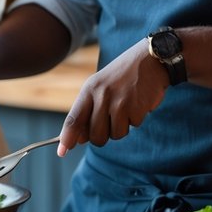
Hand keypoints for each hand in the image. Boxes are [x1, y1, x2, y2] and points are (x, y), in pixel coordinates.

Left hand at [58, 36, 166, 154]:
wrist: (150, 60)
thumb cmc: (122, 76)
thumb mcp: (100, 86)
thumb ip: (88, 111)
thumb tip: (78, 139)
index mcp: (89, 89)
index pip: (74, 119)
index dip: (67, 138)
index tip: (61, 151)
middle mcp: (102, 96)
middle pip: (95, 135)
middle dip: (102, 136)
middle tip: (109, 122)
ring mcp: (120, 102)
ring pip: (115, 135)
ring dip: (121, 127)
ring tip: (125, 107)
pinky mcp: (137, 108)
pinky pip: (132, 127)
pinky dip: (135, 119)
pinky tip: (137, 103)